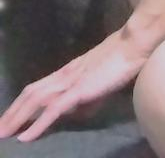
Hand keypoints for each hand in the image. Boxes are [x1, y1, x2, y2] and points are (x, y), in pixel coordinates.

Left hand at [0, 27, 148, 142]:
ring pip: (35, 100)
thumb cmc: (121, 61)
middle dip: (12, 113)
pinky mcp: (78, 89)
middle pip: (30, 94)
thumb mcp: (99, 83)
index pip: (37, 88)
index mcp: (67, 72)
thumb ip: (87, 96)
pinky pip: (53, 109)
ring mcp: (69, 81)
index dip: (21, 104)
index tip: (10, 118)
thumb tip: (79, 111)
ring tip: (4, 135)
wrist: (132, 46)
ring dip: (17, 119)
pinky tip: (26, 138)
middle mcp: (63, 75)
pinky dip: (37, 124)